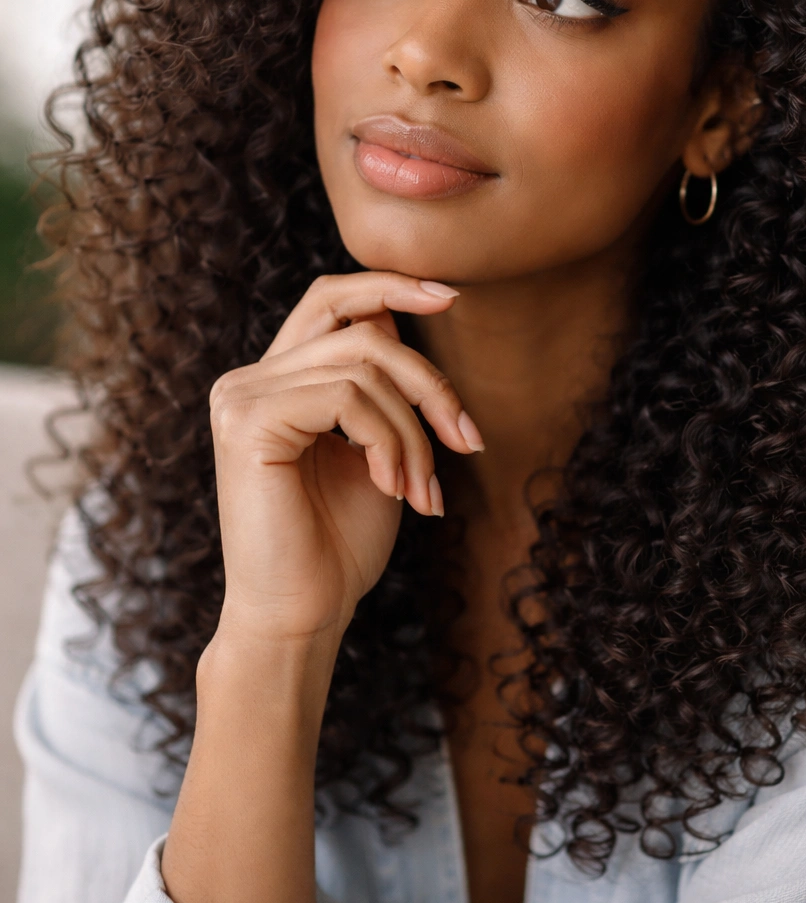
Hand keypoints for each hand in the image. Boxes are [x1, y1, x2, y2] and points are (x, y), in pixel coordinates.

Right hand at [208, 272, 482, 643]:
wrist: (302, 617)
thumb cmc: (338, 545)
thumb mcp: (374, 449)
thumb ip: (379, 389)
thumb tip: (402, 320)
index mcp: (274, 381)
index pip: (331, 300)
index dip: (391, 285)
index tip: (452, 295)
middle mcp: (248, 380)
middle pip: (364, 331)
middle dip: (430, 382)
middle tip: (467, 441)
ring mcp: (241, 397)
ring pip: (365, 367)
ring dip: (415, 432)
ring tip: (421, 491)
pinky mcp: (247, 423)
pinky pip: (346, 396)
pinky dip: (388, 439)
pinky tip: (393, 487)